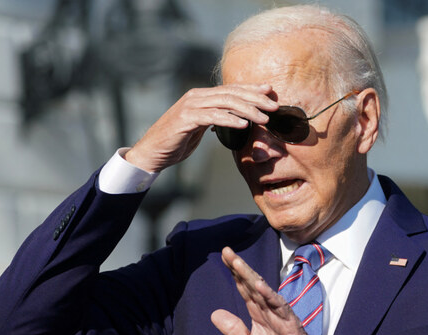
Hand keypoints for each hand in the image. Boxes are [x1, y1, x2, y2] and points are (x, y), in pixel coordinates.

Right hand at [125, 84, 278, 172]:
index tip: (270, 92)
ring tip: (264, 119)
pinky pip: (213, 117)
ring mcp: (190, 106)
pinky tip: (244, 125)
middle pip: (232, 93)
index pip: (231, 89)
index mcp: (201, 95)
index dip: (251, 89)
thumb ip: (215, 118)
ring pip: (225, 103)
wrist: (153, 152)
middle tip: (274, 107)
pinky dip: (230, 120)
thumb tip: (236, 118)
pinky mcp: (186, 119)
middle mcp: (196, 96)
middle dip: (255, 99)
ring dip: (248, 110)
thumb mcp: (200, 126)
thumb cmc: (177, 140)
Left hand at [211, 247, 327, 334]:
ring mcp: (280, 315)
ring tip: (237, 263)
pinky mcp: (291, 324)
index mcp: (258, 314)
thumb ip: (234, 330)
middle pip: (251, 284)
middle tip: (227, 251)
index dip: (235, 273)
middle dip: (239, 268)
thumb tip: (214, 313)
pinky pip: (280, 307)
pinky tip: (259, 285)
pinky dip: (270, 295)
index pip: (244, 289)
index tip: (225, 256)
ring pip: (263, 291)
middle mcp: (268, 310)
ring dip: (250, 276)